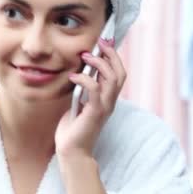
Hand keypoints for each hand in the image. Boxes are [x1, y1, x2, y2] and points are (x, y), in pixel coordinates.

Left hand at [55, 37, 125, 157]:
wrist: (72, 151)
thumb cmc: (73, 128)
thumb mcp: (78, 103)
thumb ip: (82, 89)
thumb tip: (78, 70)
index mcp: (108, 99)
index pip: (119, 73)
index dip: (114, 56)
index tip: (104, 42)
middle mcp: (110, 102)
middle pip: (120, 73)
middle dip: (111, 55)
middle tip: (99, 43)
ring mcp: (105, 107)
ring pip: (112, 79)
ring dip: (99, 64)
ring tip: (84, 57)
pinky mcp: (95, 113)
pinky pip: (95, 90)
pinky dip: (85, 80)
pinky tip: (73, 77)